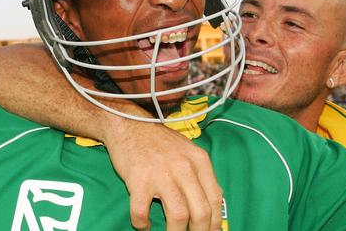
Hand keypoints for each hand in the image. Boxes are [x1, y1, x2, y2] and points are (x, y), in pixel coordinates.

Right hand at [102, 118, 222, 230]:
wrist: (130, 125)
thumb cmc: (160, 142)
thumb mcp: (188, 152)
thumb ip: (201, 176)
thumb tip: (214, 206)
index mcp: (199, 161)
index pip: (215, 200)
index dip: (215, 223)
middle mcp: (184, 168)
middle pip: (201, 212)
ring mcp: (161, 174)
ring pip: (178, 217)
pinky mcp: (139, 180)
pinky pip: (142, 213)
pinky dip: (142, 225)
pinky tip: (144, 225)